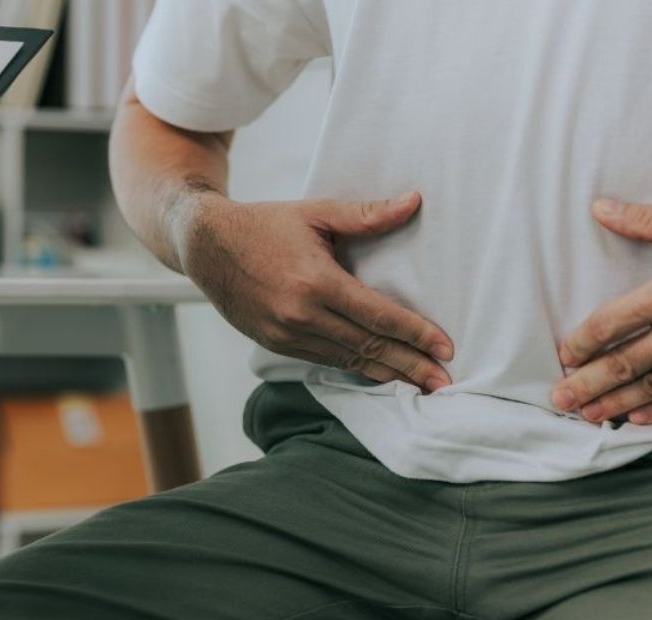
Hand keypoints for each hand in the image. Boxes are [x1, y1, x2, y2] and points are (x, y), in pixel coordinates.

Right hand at [180, 191, 454, 390]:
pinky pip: (326, 360)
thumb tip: (414, 202)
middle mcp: (301, 315)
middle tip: (445, 381)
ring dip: (388, 374)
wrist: (206, 247)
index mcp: (316, 281)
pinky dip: (357, 368)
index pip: (378, 316)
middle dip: (411, 365)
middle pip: (369, 347)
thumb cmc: (264, 225)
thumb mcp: (316, 212)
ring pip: (349, 360)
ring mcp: (286, 335)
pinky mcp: (276, 345)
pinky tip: (381, 373)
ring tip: (421, 384)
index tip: (445, 347)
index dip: (415, 334)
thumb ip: (367, 215)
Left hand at [552, 199, 651, 423]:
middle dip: (585, 385)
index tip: (563, 354)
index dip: (580, 342)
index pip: (609, 324)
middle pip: (621, 364)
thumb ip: (649, 221)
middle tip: (558, 399)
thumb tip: (601, 207)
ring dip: (613, 404)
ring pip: (649, 388)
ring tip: (587, 415)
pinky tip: (636, 419)